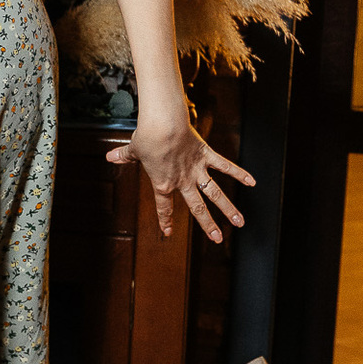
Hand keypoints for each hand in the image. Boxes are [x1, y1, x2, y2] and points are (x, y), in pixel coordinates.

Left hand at [107, 118, 253, 243]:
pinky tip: (252, 182)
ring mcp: (196, 169)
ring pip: (215, 193)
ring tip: (240, 222)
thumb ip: (124, 156)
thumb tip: (110, 156)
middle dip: (208, 225)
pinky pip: (225, 165)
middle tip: (218, 239)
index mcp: (163, 183)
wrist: (163, 125)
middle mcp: (182, 181)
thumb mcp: (133, 148)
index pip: (164, 207)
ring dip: (228, 208)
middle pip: (197, 207)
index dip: (165, 220)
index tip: (168, 232)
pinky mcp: (206, 155)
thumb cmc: (146, 137)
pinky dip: (239, 173)